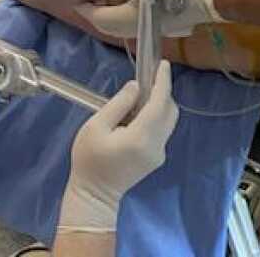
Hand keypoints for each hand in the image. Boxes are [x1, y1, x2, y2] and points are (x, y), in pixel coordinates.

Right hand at [57, 61, 178, 232]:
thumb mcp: (95, 126)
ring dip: (160, 104)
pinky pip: (163, 131)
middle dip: (163, 92)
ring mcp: (159, 153)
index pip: (160, 103)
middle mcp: (157, 145)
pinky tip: (138, 116)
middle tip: (147, 78)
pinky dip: (156, 117)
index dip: (163, 81)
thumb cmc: (89, 159)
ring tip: (140, 96)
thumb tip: (137, 87)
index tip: (163, 64)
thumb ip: (119, 104)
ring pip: (169, 121)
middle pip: (170, 111)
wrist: (95, 195)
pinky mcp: (157, 158)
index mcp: (141, 137)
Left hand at [75, 0, 224, 37]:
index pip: (95, 16)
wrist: (205, 2)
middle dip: (94, 10)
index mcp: (126, 18)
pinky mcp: (154, 27)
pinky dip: (120, 12)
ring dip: (108, 11)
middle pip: (104, 23)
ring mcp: (144, 30)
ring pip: (116, 24)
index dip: (83, 5)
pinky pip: (127, 22)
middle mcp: (131, 28)